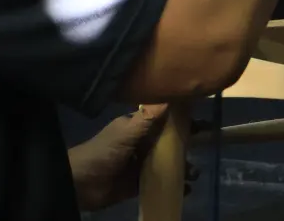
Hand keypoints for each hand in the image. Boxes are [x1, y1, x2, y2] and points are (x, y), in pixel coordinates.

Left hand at [68, 104, 202, 211]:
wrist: (79, 183)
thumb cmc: (102, 152)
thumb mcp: (125, 132)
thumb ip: (147, 118)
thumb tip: (170, 96)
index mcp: (137, 127)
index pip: (163, 120)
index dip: (181, 120)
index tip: (202, 121)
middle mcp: (141, 143)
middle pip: (168, 142)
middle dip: (186, 144)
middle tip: (204, 146)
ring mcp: (140, 164)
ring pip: (167, 163)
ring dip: (182, 166)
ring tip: (193, 172)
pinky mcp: (138, 184)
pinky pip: (160, 182)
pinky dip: (174, 185)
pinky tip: (186, 188)